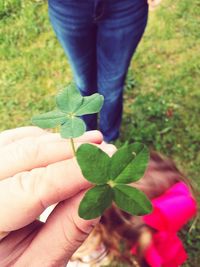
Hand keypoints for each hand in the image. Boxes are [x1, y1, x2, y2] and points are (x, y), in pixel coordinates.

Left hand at [0, 126, 114, 266]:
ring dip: (59, 142)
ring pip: (20, 142)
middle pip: (26, 155)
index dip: (73, 173)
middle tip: (106, 150)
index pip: (31, 187)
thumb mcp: (41, 263)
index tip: (107, 164)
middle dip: (71, 150)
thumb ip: (69, 229)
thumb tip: (99, 190)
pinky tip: (64, 146)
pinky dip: (42, 139)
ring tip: (92, 144)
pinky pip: (14, 140)